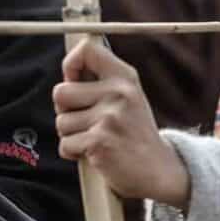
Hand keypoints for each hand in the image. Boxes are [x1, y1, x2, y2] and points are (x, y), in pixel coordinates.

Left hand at [53, 39, 191, 207]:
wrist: (159, 170)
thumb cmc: (134, 134)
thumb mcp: (127, 98)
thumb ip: (100, 81)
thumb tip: (67, 69)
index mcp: (126, 77)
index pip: (87, 50)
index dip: (70, 63)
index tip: (73, 79)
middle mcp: (119, 92)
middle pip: (60, 92)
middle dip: (66, 110)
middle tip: (89, 121)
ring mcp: (109, 117)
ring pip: (61, 122)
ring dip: (72, 135)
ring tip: (97, 138)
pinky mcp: (99, 141)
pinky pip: (65, 145)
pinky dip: (75, 153)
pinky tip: (96, 153)